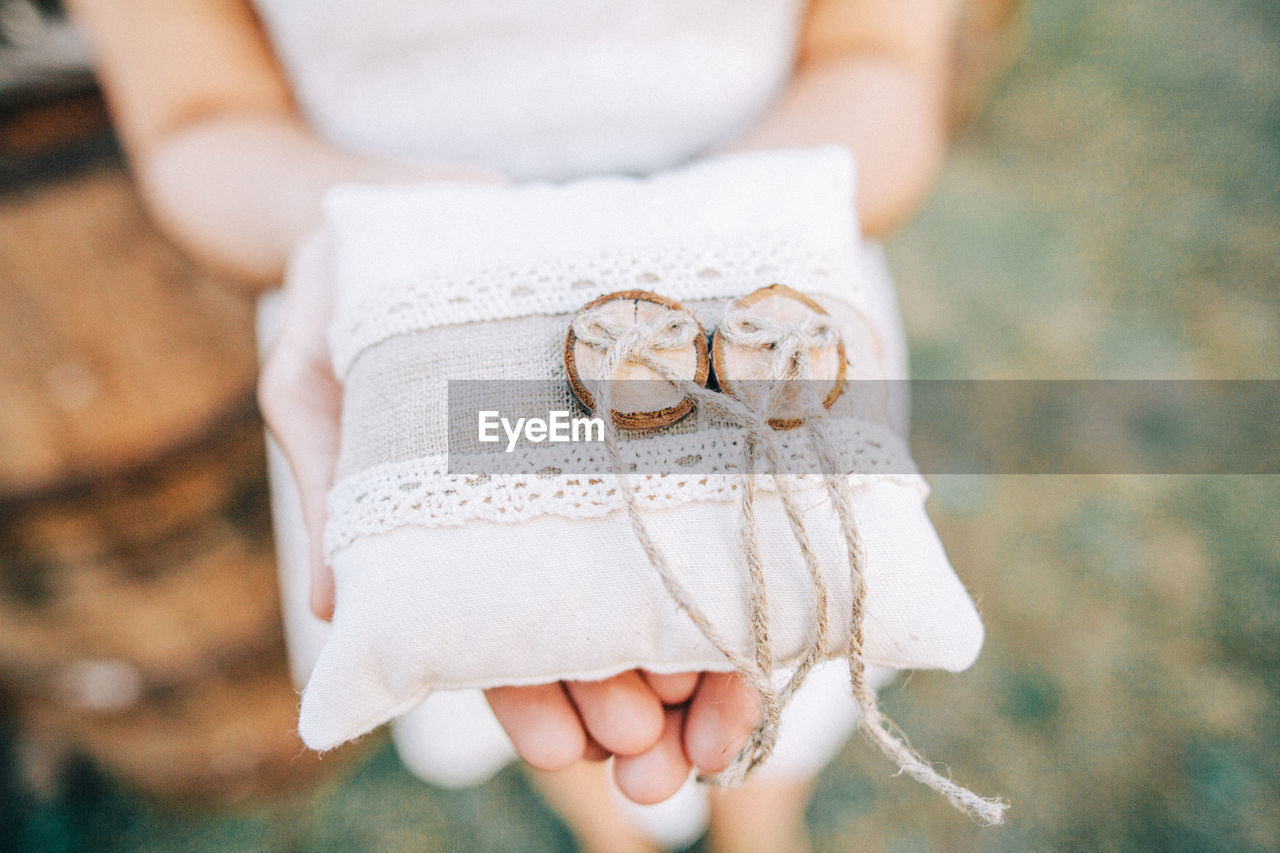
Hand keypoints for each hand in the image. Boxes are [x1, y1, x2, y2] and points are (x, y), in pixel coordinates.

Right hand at [258, 233, 761, 803]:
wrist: (429, 196)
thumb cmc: (349, 287)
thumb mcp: (310, 373)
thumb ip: (331, 482)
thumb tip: (339, 610)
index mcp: (459, 526)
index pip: (494, 637)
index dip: (532, 698)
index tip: (572, 745)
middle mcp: (542, 509)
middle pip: (591, 632)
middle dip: (624, 700)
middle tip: (656, 750)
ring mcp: (606, 463)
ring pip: (657, 584)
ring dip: (687, 656)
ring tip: (710, 711)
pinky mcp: (661, 408)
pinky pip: (705, 494)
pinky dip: (728, 551)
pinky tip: (761, 599)